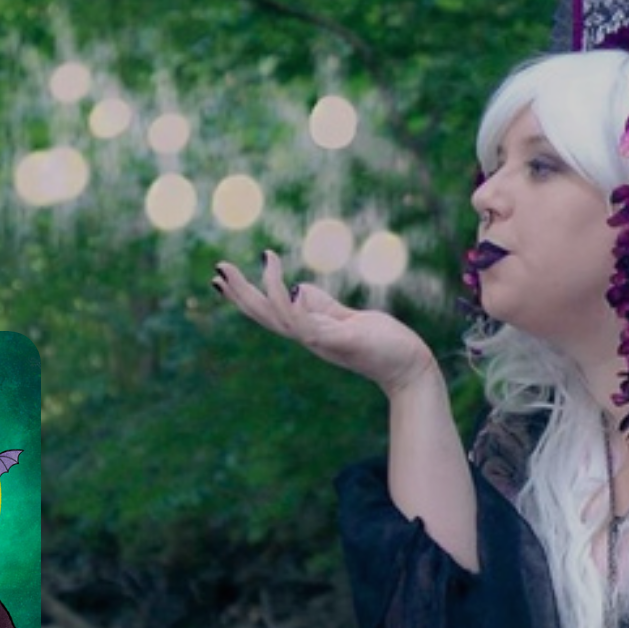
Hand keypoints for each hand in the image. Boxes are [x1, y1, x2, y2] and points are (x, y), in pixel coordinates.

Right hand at [211, 251, 438, 393]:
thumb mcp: (346, 318)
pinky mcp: (340, 341)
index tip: (220, 276)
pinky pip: (307, 325)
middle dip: (239, 293)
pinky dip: (293, 305)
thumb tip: (298, 287)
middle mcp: (309, 337)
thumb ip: (322, 306)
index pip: (268, 313)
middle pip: (264, 316)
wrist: (410, 367)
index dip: (243, 296)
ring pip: (280, 318)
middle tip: (218, 268)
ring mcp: (322, 341)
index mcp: (309, 331)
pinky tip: (290, 285)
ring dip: (265, 292)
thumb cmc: (381, 343)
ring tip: (264, 260)